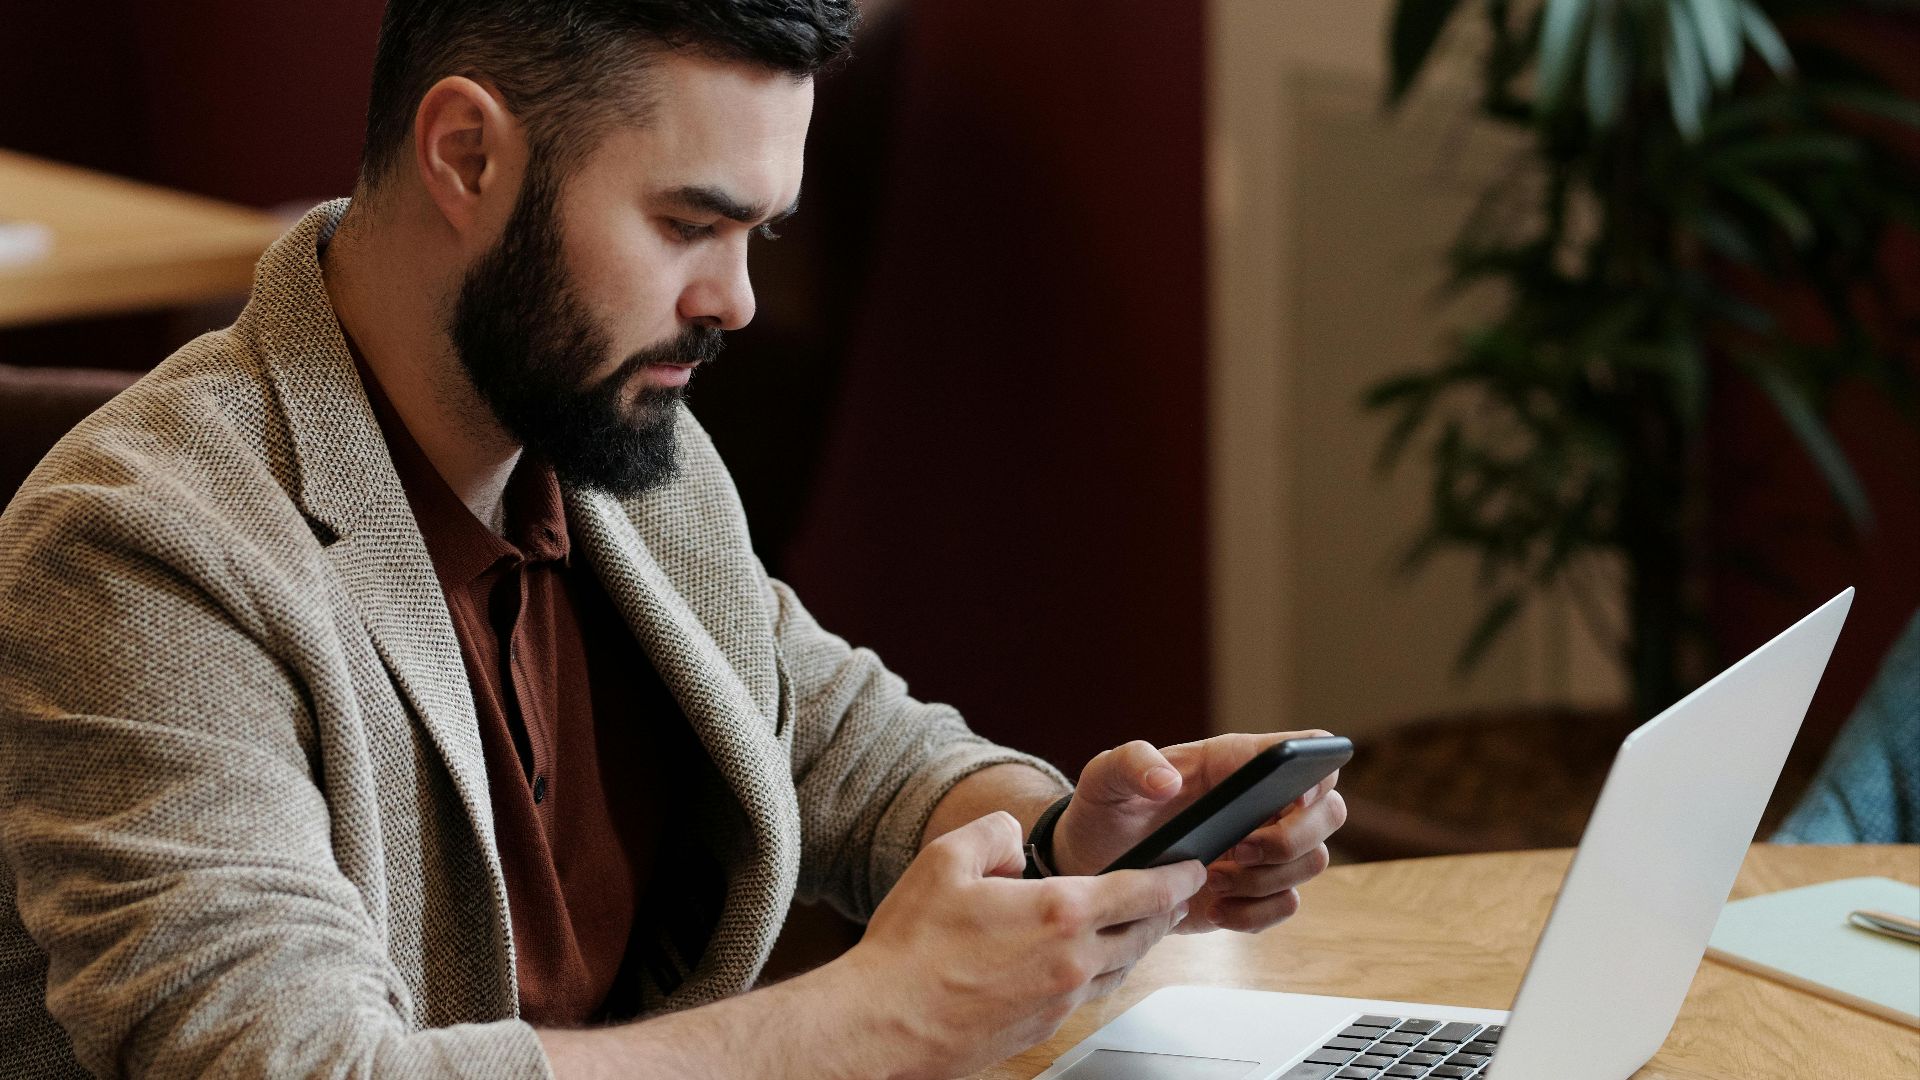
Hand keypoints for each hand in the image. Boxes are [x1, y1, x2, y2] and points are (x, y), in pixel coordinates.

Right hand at [839, 811, 1206, 1078]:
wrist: (887, 1024)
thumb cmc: (911, 949)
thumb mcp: (946, 859)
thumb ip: (993, 833)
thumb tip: (1015, 840)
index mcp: (1059, 912)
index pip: (1141, 891)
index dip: (1175, 878)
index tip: (1193, 870)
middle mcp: (1072, 961)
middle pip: (1144, 935)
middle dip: (1166, 912)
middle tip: (1175, 897)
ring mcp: (1060, 1001)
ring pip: (1122, 969)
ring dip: (1138, 945)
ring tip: (1139, 927)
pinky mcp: (1043, 1029)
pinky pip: (1091, 996)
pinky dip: (1104, 973)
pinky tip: (1088, 965)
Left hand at [1048, 731, 1346, 934]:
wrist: (1094, 866)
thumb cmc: (1106, 810)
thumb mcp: (1105, 777)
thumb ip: (1131, 765)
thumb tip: (1167, 780)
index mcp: (1234, 763)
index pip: (1304, 749)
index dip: (1317, 769)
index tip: (1292, 797)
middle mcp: (1261, 804)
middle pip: (1330, 811)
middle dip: (1294, 837)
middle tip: (1240, 849)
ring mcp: (1261, 850)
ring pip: (1313, 861)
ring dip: (1270, 878)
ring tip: (1214, 880)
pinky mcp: (1251, 892)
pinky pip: (1286, 905)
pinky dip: (1256, 913)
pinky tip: (1215, 908)